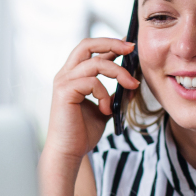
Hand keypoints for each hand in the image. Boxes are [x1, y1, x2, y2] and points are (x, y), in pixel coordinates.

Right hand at [44, 37, 139, 165]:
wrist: (69, 152)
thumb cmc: (82, 133)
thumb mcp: (104, 108)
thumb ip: (114, 94)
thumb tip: (132, 82)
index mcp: (73, 76)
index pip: (91, 50)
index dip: (111, 44)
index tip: (130, 45)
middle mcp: (65, 74)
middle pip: (87, 44)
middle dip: (111, 43)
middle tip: (131, 48)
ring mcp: (63, 81)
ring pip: (96, 62)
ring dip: (118, 72)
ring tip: (131, 85)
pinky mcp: (64, 91)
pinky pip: (92, 82)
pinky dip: (105, 94)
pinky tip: (106, 109)